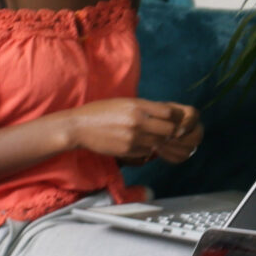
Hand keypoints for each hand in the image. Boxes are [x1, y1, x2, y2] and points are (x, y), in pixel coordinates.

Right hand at [64, 99, 202, 165]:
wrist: (79, 127)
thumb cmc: (101, 111)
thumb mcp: (124, 102)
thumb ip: (144, 107)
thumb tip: (166, 113)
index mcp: (138, 106)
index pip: (170, 113)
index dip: (176, 117)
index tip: (174, 119)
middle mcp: (138, 121)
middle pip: (169, 130)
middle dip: (171, 132)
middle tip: (166, 131)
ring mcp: (133, 138)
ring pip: (159, 143)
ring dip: (159, 141)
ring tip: (149, 137)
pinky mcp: (127, 151)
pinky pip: (146, 152)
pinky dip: (146, 149)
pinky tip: (137, 143)